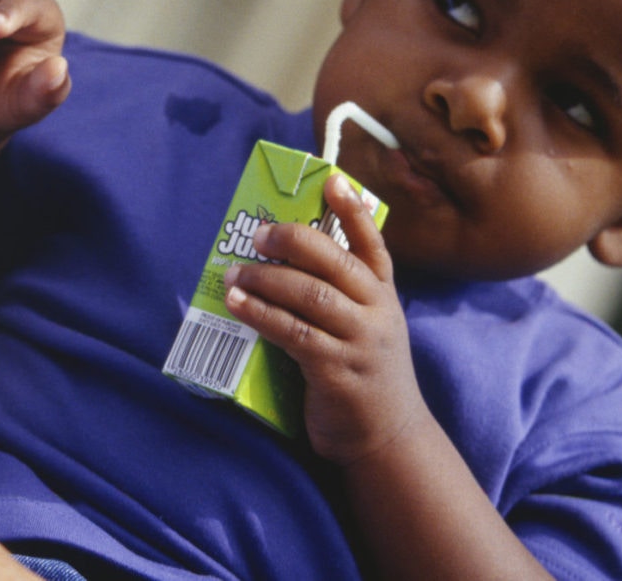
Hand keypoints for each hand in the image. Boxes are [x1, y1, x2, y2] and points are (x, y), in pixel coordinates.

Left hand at [224, 173, 428, 465]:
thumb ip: (338, 294)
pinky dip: (260, 314)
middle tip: (258, 235)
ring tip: (233, 271)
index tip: (332, 181)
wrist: (388, 439)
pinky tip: (236, 304)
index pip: (371, 243)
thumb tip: (280, 259)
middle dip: (292, 241)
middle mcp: (376, 312)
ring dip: (266, 279)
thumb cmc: (363, 372)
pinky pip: (293, 333)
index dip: (352, 210)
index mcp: (383, 294)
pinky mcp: (337, 372)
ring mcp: (360, 342)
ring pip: (310, 296)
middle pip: (334, 261)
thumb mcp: (365, 326)